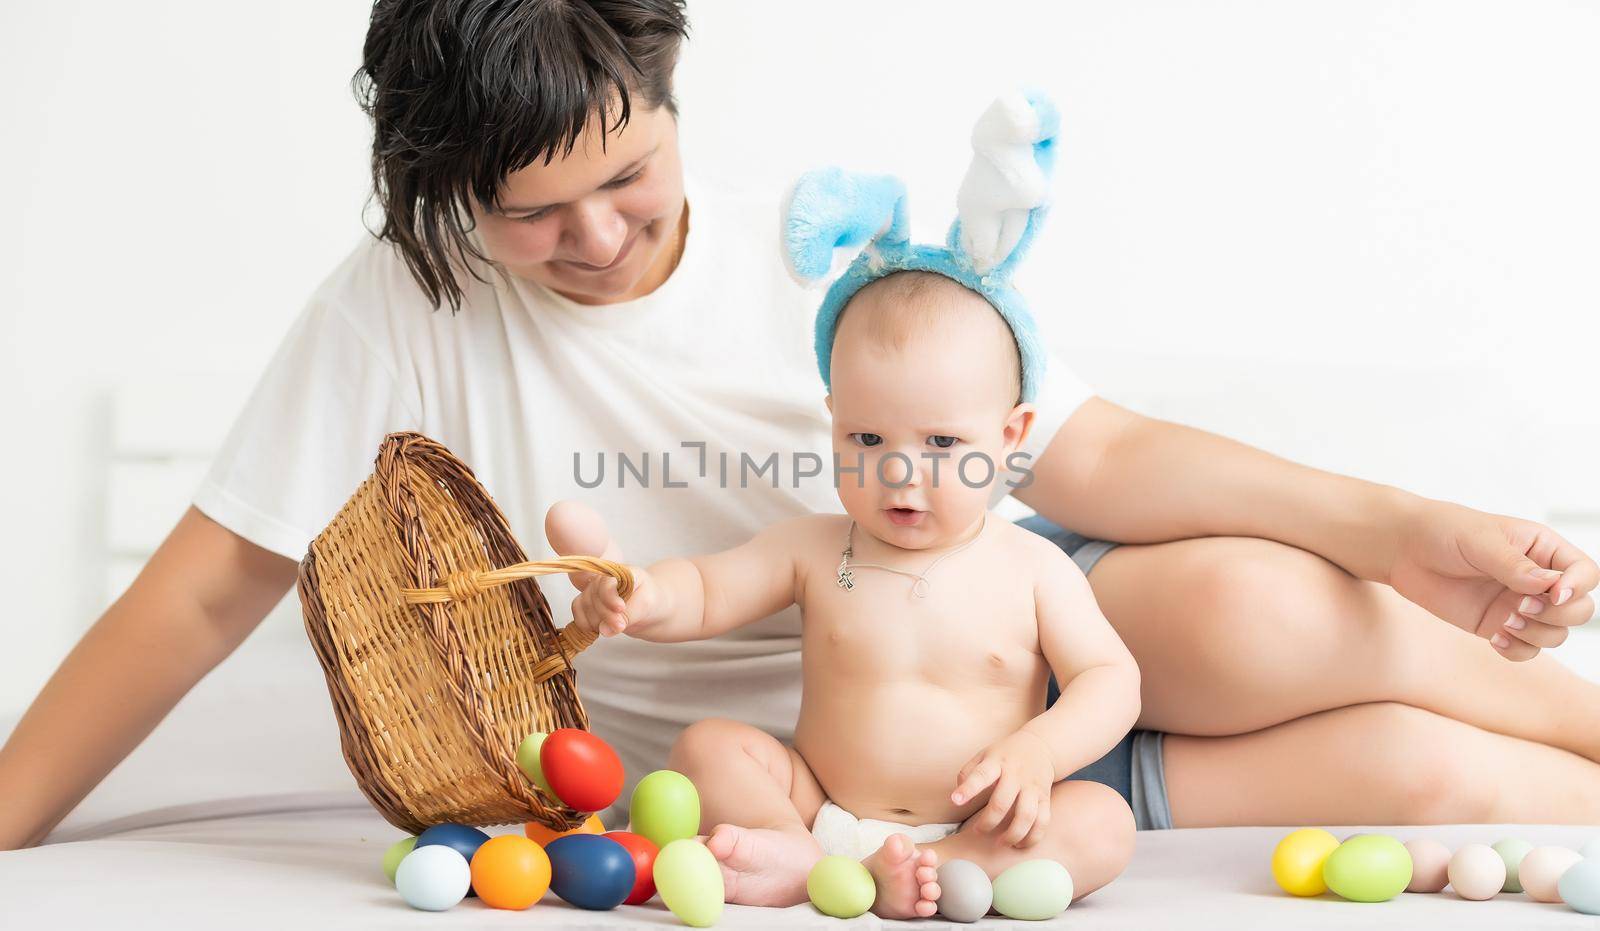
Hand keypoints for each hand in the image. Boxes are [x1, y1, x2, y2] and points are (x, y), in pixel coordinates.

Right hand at [571, 568, 658, 637]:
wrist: (646, 607)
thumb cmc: (649, 600)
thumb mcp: (646, 605)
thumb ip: (628, 616)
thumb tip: (603, 630)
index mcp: (619, 572)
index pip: (606, 582)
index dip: (610, 597)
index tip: (620, 609)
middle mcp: (602, 578)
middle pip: (593, 597)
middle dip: (606, 616)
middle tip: (620, 626)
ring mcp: (592, 589)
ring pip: (583, 606)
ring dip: (596, 622)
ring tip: (614, 626)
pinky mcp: (586, 602)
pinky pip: (577, 612)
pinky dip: (585, 624)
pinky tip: (598, 629)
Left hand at [950, 730, 1055, 847]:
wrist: (1040, 746)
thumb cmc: (1004, 755)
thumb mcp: (984, 755)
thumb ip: (968, 773)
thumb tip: (957, 798)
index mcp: (997, 762)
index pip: (981, 775)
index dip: (968, 789)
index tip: (955, 801)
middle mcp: (1016, 774)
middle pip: (1002, 801)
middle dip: (988, 821)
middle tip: (978, 831)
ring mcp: (1032, 786)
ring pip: (1026, 815)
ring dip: (1013, 834)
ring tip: (1001, 843)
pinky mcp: (1045, 798)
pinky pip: (1042, 821)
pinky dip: (1032, 837)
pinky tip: (1019, 844)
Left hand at [1388, 499, 1597, 660]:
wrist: (1403, 550)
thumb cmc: (1443, 532)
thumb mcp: (1480, 540)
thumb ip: (1514, 565)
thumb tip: (1549, 585)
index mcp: (1542, 549)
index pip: (1585, 573)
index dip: (1578, 587)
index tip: (1553, 593)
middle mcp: (1537, 580)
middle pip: (1579, 609)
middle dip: (1558, 614)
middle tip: (1521, 607)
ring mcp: (1519, 604)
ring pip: (1556, 634)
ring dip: (1538, 634)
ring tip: (1504, 622)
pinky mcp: (1498, 625)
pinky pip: (1526, 650)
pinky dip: (1518, 650)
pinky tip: (1494, 638)